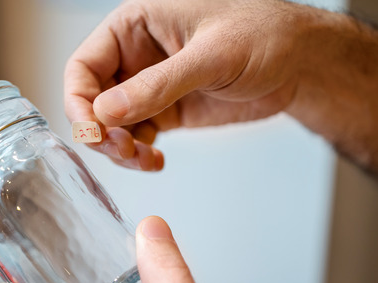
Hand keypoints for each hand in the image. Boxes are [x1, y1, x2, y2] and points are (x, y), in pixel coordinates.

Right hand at [64, 0, 308, 170]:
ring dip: (119, 150)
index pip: (83, 66)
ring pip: (111, 127)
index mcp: (134, 26)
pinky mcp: (166, 112)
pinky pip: (136, 139)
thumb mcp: (210, 56)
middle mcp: (134, 57)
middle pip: (91, 101)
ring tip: (144, 160)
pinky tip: (155, 162)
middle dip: (100, 132)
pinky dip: (138, 156)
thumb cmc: (262, 35)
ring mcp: (149, 88)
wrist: (299, 62)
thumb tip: (106, 111)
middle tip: (123, 150)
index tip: (93, 131)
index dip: (79, 101)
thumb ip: (158, 84)